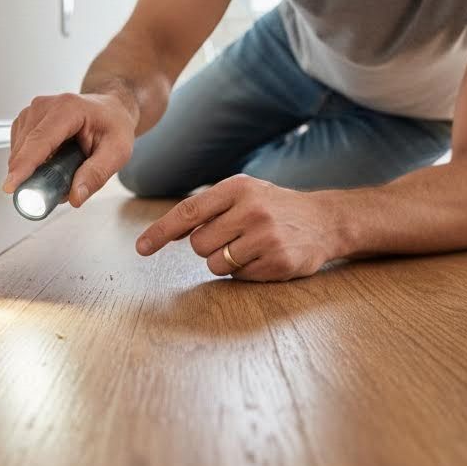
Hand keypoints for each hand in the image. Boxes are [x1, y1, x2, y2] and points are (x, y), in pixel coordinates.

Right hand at [3, 92, 135, 207]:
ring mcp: (33, 111)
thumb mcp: (117, 152)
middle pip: (25, 148)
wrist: (110, 110)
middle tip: (61, 185)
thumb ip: (96, 174)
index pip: (40, 140)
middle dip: (34, 175)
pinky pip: (19, 150)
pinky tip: (53, 160)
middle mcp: (45, 106)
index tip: (11, 185)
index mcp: (68, 109)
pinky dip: (32, 162)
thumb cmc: (114, 125)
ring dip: (35, 169)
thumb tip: (75, 196)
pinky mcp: (26, 120)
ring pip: (19, 151)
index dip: (24, 165)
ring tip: (64, 166)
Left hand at [135, 174, 344, 281]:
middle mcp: (252, 210)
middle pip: (198, 244)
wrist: (325, 220)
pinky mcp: (278, 263)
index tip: (141, 248)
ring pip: (215, 264)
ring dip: (224, 261)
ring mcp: (266, 238)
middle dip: (207, 246)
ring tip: (250, 247)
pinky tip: (264, 257)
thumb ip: (207, 209)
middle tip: (231, 237)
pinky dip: (245, 272)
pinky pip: (239, 278)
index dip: (161, 231)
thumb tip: (166, 234)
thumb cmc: (273, 206)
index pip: (189, 211)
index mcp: (238, 188)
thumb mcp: (243, 194)